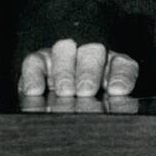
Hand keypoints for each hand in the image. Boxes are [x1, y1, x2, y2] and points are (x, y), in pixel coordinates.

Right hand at [18, 39, 138, 97]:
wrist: (59, 105)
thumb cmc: (90, 101)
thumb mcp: (106, 101)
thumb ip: (114, 100)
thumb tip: (117, 99)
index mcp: (113, 66)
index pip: (122, 64)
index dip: (121, 76)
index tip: (118, 91)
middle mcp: (89, 55)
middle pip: (93, 52)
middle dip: (89, 71)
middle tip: (86, 91)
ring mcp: (63, 56)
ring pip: (64, 51)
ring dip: (64, 71)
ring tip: (64, 91)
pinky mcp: (39, 61)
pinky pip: (34, 62)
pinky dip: (34, 75)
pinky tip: (36, 90)